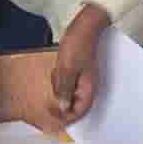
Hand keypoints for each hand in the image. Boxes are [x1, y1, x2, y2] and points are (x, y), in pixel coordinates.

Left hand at [49, 5, 105, 125]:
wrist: (84, 26)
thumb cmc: (78, 44)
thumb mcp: (67, 69)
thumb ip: (65, 90)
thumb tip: (63, 108)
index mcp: (89, 88)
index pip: (80, 112)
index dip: (67, 117)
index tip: (52, 115)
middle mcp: (88, 86)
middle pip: (74, 105)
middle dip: (61, 100)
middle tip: (53, 90)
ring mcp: (83, 79)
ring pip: (68, 94)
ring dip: (59, 87)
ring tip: (57, 72)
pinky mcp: (78, 73)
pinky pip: (67, 83)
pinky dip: (60, 80)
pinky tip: (58, 68)